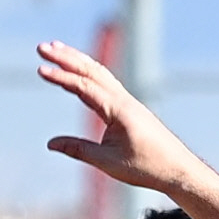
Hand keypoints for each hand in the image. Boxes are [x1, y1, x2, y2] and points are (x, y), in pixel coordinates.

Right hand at [37, 40, 192, 190]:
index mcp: (119, 110)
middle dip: (66, 58)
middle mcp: (124, 100)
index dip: (61, 77)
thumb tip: (50, 143)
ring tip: (56, 50)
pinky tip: (81, 71)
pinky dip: (91, 72)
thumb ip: (78, 150)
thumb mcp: (108, 162)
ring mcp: (129, 102)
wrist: (178, 170)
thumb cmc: (147, 168)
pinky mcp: (131, 108)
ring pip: (100, 73)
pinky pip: (107, 83)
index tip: (40, 69)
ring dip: (78, 61)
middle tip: (42, 48)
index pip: (84, 87)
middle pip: (91, 71)